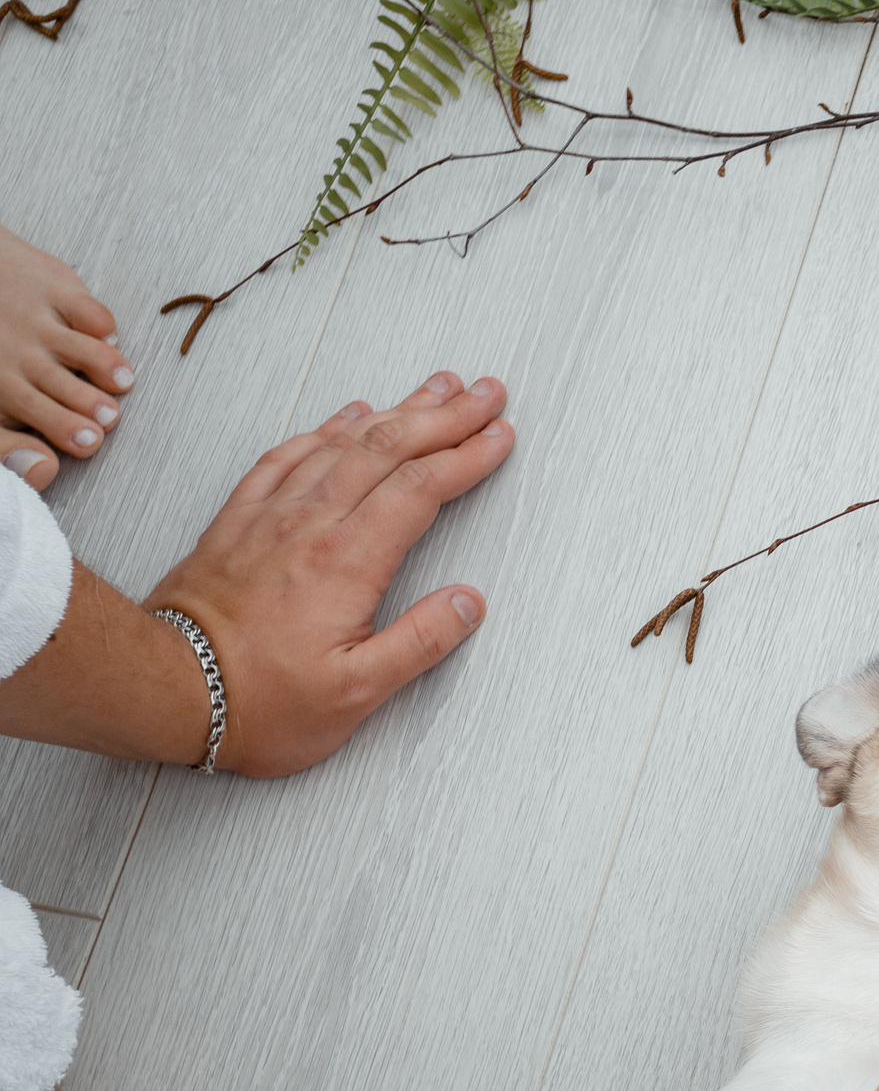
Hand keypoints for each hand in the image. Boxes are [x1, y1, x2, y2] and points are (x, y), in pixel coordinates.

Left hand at [0, 222, 129, 489]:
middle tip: (108, 416)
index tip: (91, 441)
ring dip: (106, 368)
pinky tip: (106, 343)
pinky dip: (104, 329)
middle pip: (62, 386)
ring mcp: (35, 322)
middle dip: (90, 404)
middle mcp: (16, 355)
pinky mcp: (54, 289)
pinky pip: (90, 313)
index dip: (66, 429)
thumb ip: (6, 446)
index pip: (35, 413)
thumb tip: (42, 470)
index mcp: (0, 388)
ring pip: (84, 351)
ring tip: (121, 382)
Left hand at [141, 373, 512, 775]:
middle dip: (444, 415)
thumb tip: (469, 602)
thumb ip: (420, 642)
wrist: (165, 689)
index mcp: (347, 561)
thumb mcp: (357, 692)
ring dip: (396, 409)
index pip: (420, 488)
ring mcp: (271, 515)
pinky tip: (347, 415)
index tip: (501, 436)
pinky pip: (288, 455)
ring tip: (434, 388)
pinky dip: (325, 427)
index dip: (466, 456)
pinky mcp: (239, 520)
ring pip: (342, 441)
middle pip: (387, 448)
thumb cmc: (260, 702)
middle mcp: (311, 524)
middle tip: (486, 392)